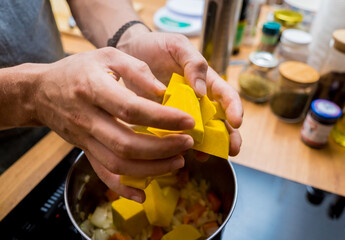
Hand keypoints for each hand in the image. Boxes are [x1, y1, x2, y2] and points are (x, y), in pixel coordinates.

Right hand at [34, 48, 195, 201]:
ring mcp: (85, 139)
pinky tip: (143, 193)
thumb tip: (163, 92)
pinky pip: (103, 174)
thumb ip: (137, 70)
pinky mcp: (85, 150)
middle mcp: (87, 118)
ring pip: (118, 164)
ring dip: (151, 168)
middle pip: (126, 144)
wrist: (41, 92)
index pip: (132, 109)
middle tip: (187, 143)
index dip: (163, 118)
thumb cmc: (78, 70)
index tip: (188, 121)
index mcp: (93, 89)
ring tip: (177, 161)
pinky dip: (123, 187)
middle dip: (162, 148)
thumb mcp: (107, 56)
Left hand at [118, 31, 242, 156]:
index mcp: (206, 82)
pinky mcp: (164, 120)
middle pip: (219, 121)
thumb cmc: (158, 46)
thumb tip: (203, 91)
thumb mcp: (178, 46)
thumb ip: (194, 63)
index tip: (236, 121)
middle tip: (232, 150)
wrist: (131, 51)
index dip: (234, 108)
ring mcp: (181, 112)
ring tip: (203, 156)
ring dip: (206, 146)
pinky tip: (178, 153)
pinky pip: (175, 135)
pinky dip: (178, 145)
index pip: (226, 96)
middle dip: (228, 136)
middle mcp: (197, 100)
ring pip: (200, 132)